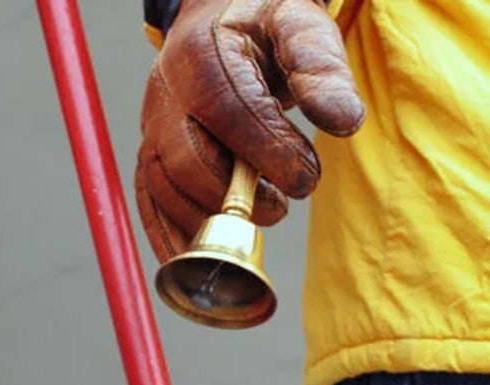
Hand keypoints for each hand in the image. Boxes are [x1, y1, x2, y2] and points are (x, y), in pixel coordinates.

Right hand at [134, 0, 365, 260]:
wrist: (219, 14)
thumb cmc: (265, 22)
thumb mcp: (300, 23)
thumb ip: (322, 65)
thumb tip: (342, 120)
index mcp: (202, 53)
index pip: (230, 113)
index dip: (269, 154)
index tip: (306, 180)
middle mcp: (165, 91)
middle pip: (186, 159)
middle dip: (235, 195)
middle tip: (282, 206)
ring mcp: (151, 125)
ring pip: (162, 187)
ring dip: (208, 219)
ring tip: (261, 217)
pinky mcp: (149, 153)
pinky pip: (146, 201)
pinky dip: (167, 234)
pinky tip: (197, 255)